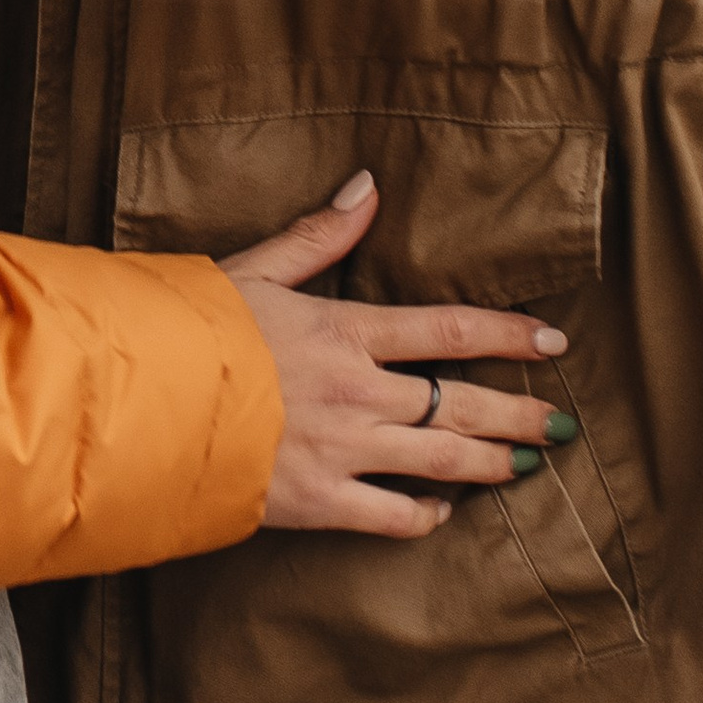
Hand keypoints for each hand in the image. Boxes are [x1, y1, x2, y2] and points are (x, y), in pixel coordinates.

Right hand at [221, 173, 572, 539]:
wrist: (140, 403)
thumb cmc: (191, 329)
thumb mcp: (253, 269)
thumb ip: (318, 235)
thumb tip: (369, 186)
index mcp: (345, 331)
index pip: (450, 332)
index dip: (509, 336)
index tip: (553, 342)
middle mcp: (357, 393)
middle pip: (464, 405)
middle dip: (521, 413)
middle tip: (561, 421)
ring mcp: (342, 452)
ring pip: (444, 463)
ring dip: (493, 464)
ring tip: (526, 464)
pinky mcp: (318, 503)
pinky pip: (393, 517)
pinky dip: (426, 515)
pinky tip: (442, 510)